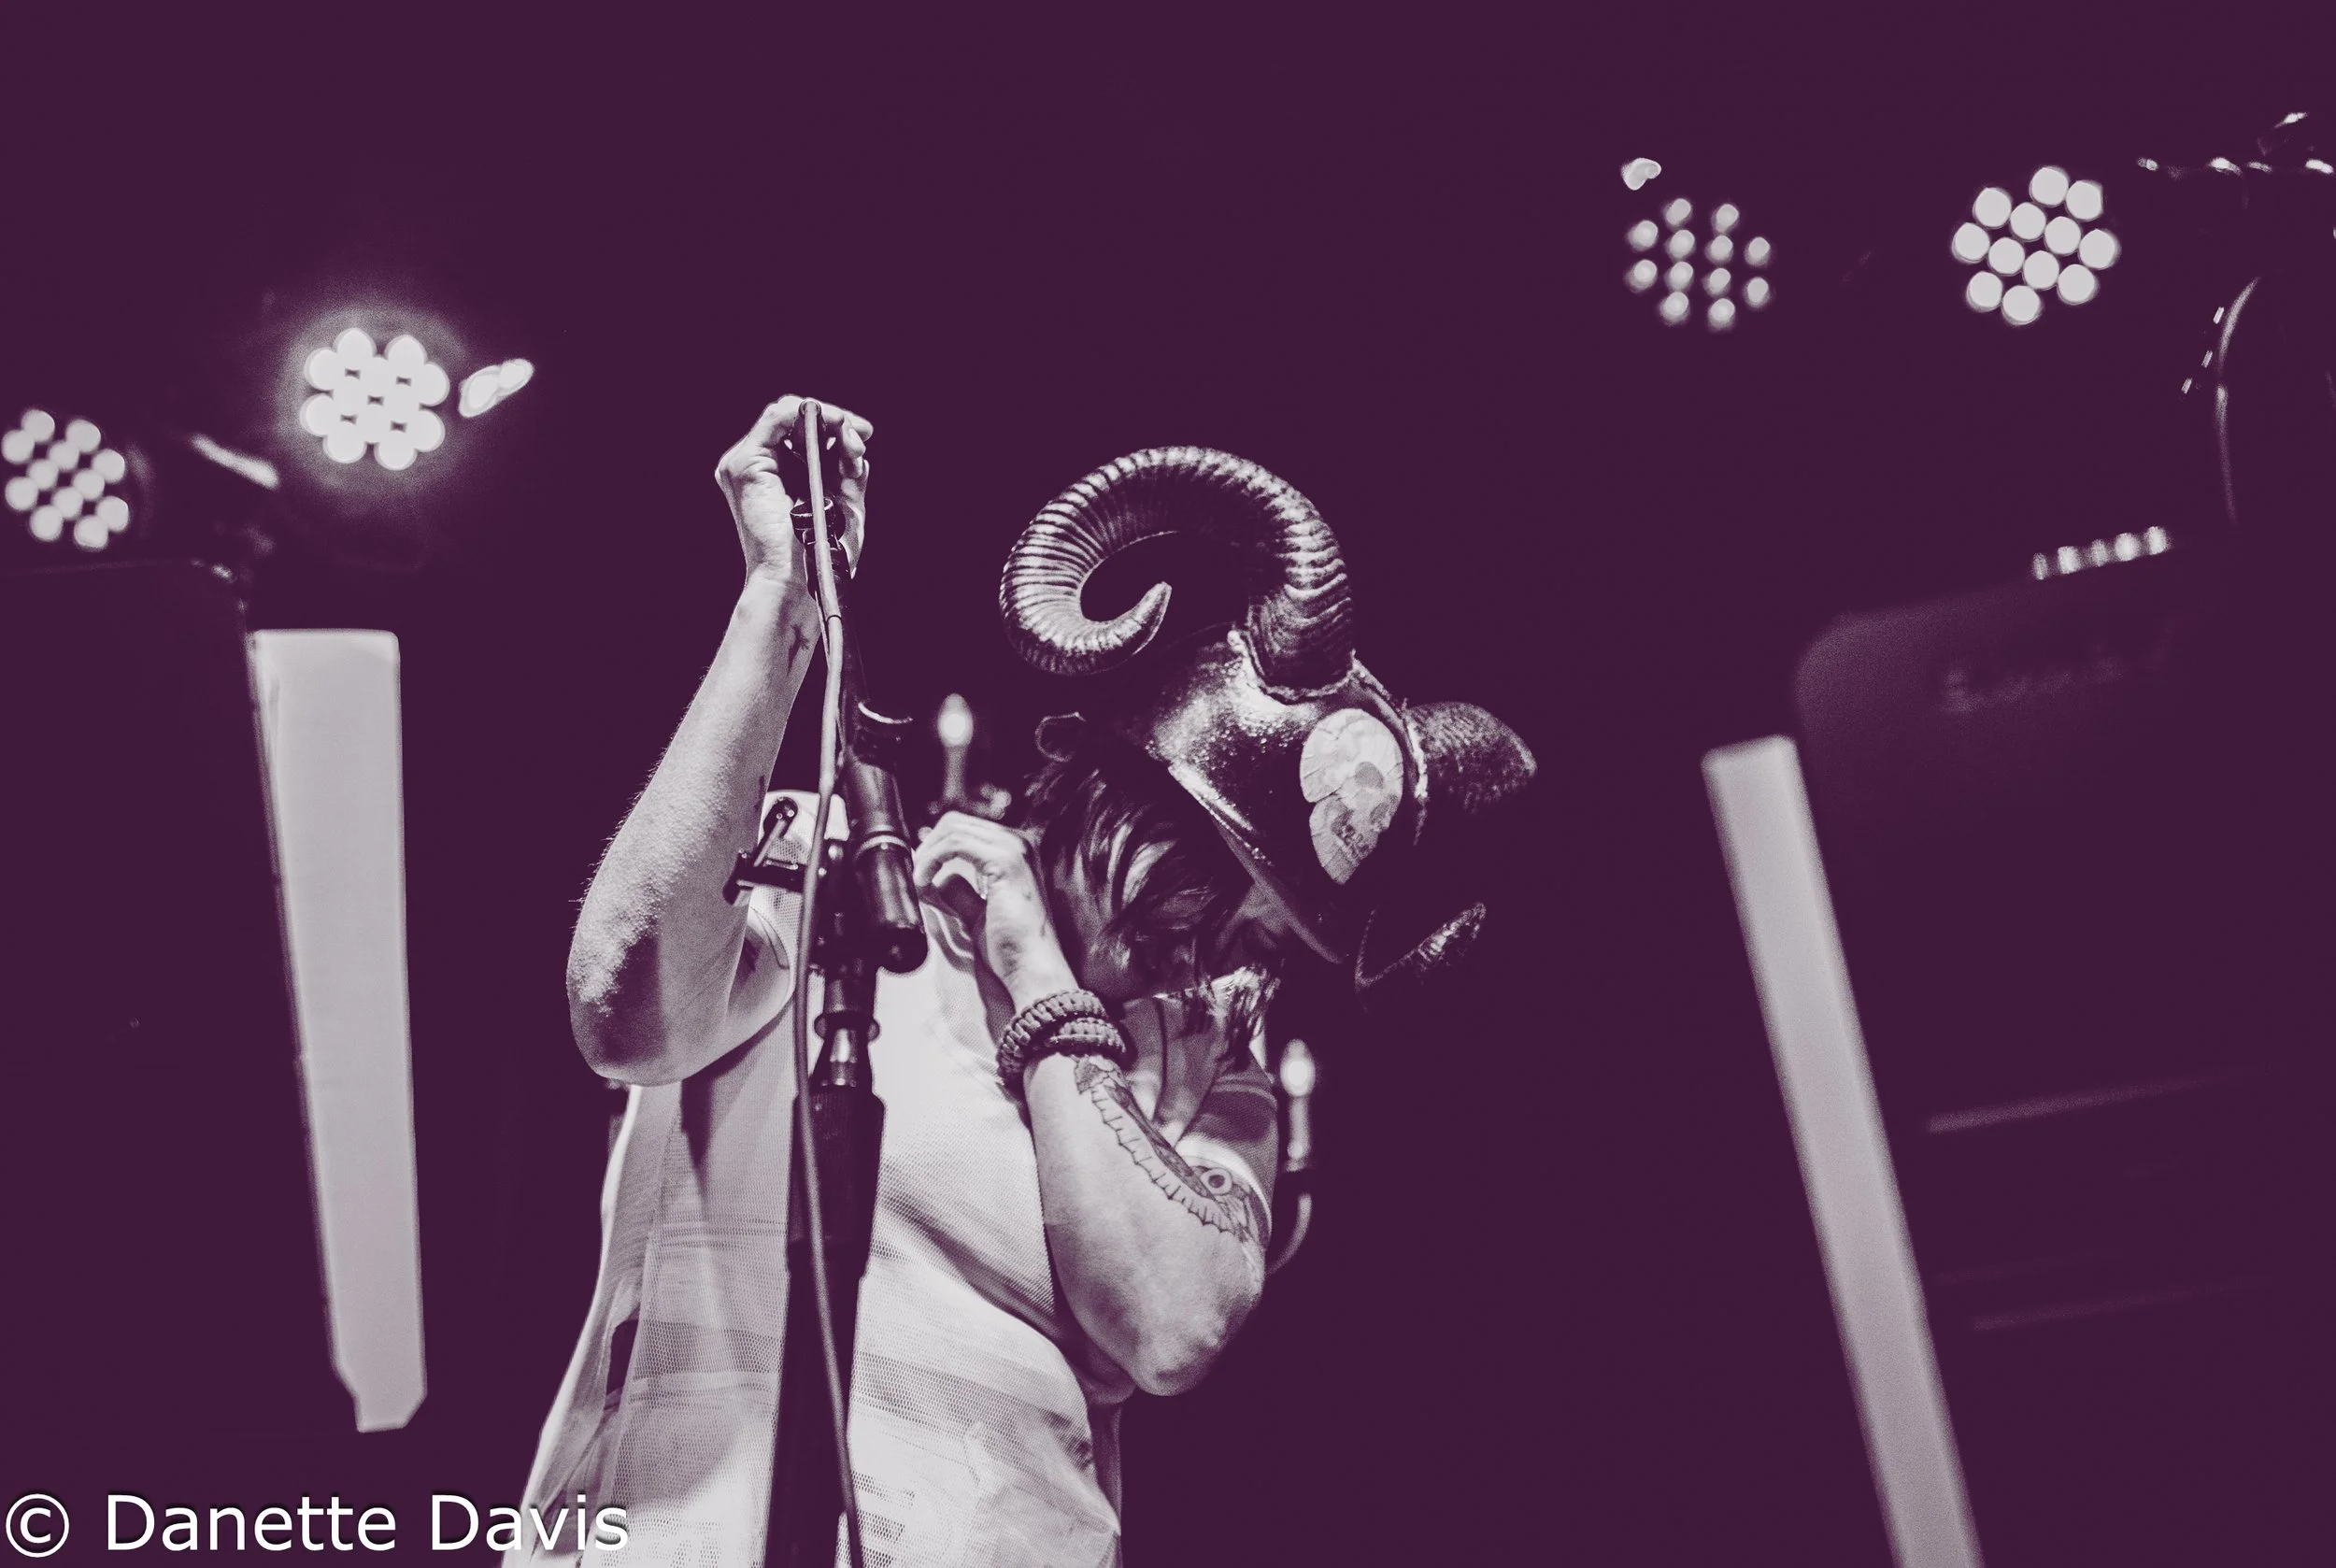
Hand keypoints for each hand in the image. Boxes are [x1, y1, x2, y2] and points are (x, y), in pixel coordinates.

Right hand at [713, 395, 871, 591]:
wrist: (799, 582)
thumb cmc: (820, 553)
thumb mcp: (844, 500)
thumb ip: (846, 466)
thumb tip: (853, 436)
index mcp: (779, 474)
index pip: (803, 431)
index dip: (835, 425)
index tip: (865, 433)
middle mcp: (760, 466)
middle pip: (796, 419)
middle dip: (836, 422)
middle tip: (861, 436)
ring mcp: (747, 464)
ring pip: (788, 413)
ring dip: (828, 420)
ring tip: (852, 444)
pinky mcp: (745, 465)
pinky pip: (777, 418)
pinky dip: (808, 415)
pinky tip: (833, 426)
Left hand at [912, 812, 1078, 1008]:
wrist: (1032, 969)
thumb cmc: (1011, 949)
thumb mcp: (978, 913)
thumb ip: (960, 891)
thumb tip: (938, 878)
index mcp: (1016, 851)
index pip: (964, 829)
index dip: (934, 847)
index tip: (918, 872)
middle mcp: (1019, 842)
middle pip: (956, 823)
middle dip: (927, 847)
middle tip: (913, 876)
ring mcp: (1015, 848)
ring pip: (952, 829)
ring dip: (927, 854)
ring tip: (918, 882)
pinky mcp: (1005, 860)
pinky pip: (954, 844)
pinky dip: (932, 860)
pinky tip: (924, 883)